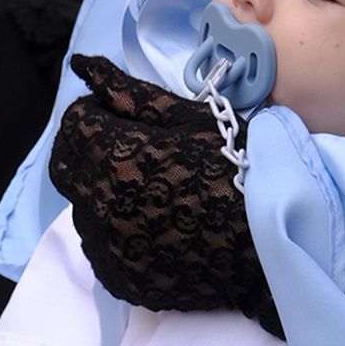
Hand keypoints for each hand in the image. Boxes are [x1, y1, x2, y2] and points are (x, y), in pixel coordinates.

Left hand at [50, 55, 282, 335]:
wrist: (276, 245)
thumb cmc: (241, 170)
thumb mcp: (192, 120)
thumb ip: (131, 94)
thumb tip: (83, 65)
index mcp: (118, 159)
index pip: (73, 124)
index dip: (97, 115)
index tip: (126, 121)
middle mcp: (101, 207)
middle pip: (68, 168)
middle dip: (90, 153)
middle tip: (133, 154)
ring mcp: (109, 250)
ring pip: (83, 210)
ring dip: (104, 196)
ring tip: (152, 195)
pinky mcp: (120, 280)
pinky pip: (101, 248)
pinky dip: (118, 234)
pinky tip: (156, 228)